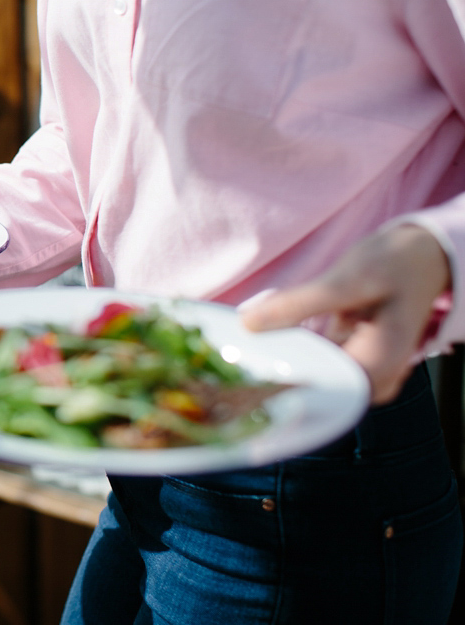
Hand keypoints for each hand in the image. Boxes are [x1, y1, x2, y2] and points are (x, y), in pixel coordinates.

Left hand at [239, 224, 450, 403]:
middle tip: (232, 363)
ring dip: (277, 365)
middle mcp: (372, 379)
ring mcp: (359, 371)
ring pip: (311, 379)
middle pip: (314, 392)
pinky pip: (312, 363)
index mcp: (378, 367)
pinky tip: (260, 341)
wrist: (421, 256)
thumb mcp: (347, 279)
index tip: (241, 383)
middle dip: (273, 378)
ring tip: (240, 353)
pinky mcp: (346, 359)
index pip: (322, 396)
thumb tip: (248, 324)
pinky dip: (288, 353)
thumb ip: (299, 304)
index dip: (280, 393)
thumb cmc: (394, 264)